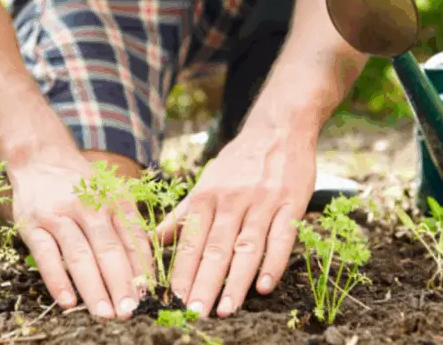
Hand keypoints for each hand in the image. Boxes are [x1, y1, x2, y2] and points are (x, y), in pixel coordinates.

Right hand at [8, 154, 152, 318]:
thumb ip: (126, 227)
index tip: (148, 295)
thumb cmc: (83, 185)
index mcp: (114, 200)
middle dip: (121, 283)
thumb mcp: (111, 195)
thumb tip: (144, 271)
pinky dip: (57, 280)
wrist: (41, 158)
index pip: (133, 237)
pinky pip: (46, 256)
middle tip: (129, 310)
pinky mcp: (32, 225)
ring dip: (94, 288)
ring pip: (79, 255)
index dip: (142, 268)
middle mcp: (88, 206)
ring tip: (105, 313)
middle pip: (108, 250)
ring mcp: (59, 215)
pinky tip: (68, 302)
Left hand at [156, 127, 316, 316]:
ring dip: (236, 281)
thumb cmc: (239, 161)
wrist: (279, 128)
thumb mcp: (206, 183)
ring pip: (247, 246)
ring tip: (226, 309)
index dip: (182, 272)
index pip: (191, 241)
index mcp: (207, 197)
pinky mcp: (290, 204)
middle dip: (204, 283)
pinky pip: (282, 237)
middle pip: (215, 248)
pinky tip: (265, 286)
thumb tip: (152, 240)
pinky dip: (273, 263)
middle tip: (195, 312)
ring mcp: (262, 203)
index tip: (173, 300)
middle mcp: (231, 200)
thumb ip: (182, 215)